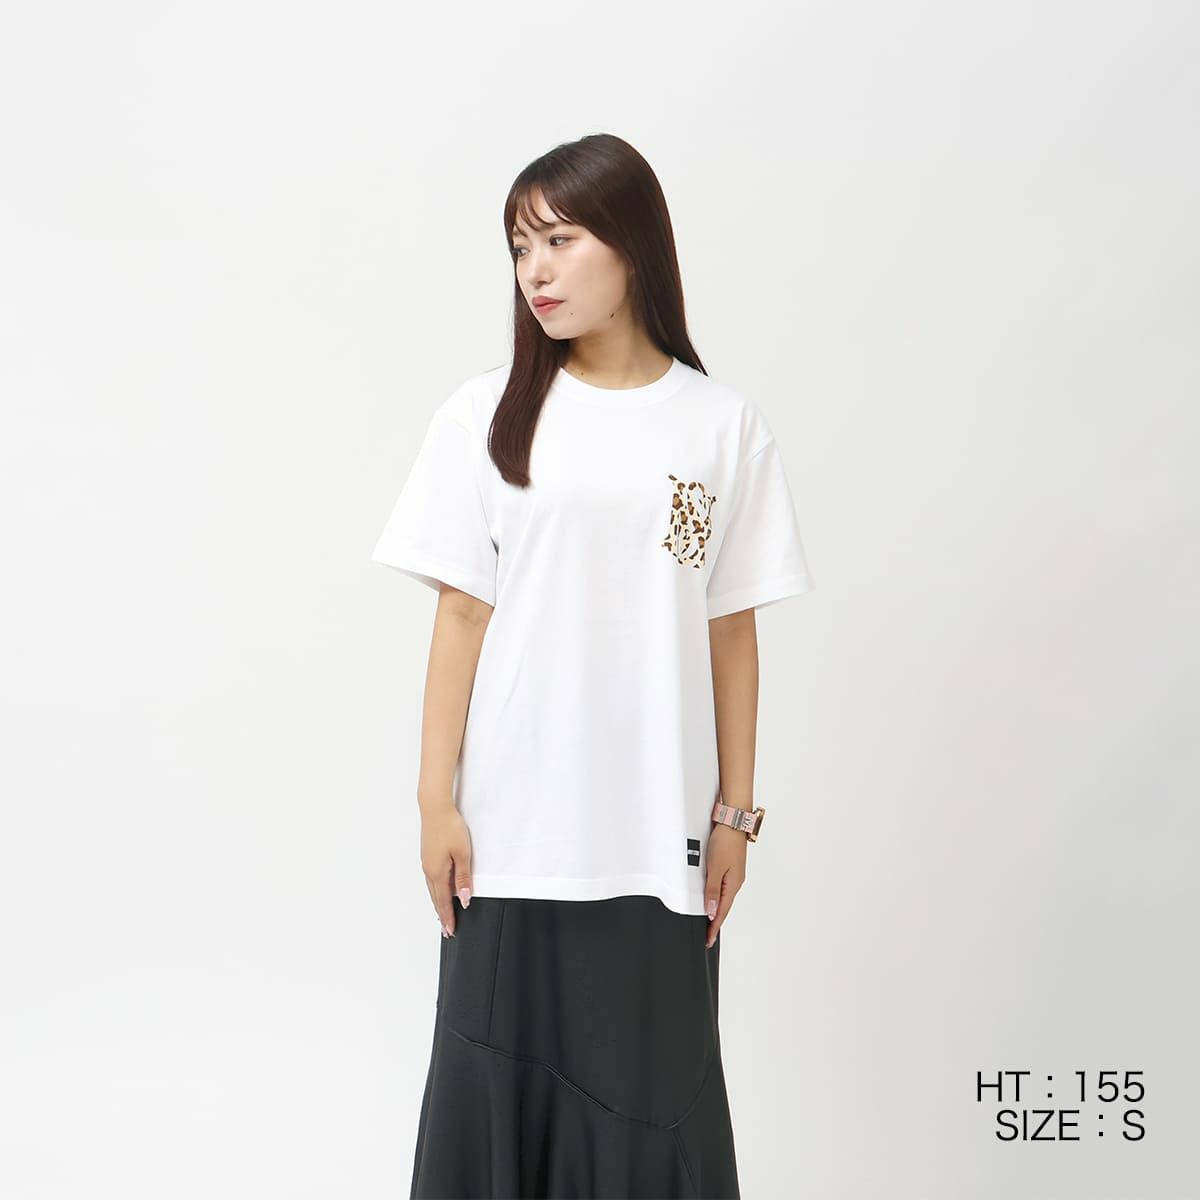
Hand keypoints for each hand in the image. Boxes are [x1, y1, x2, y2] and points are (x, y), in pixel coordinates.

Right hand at [420, 802, 473, 937]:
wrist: (435, 808)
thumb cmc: (449, 827)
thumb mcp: (463, 854)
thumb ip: (463, 878)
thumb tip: (464, 899)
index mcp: (437, 872)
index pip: (444, 901)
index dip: (448, 917)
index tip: (450, 931)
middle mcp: (429, 870)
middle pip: (436, 898)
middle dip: (442, 914)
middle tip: (446, 930)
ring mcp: (426, 862)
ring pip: (433, 889)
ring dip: (438, 903)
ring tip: (442, 915)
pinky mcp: (427, 855)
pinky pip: (431, 879)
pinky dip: (436, 890)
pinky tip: (439, 890)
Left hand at [703, 824, 747, 947]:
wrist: (733, 821)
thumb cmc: (725, 841)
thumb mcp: (715, 867)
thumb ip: (712, 890)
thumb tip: (711, 910)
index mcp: (733, 884)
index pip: (722, 911)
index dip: (714, 926)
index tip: (709, 939)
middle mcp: (735, 881)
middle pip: (724, 906)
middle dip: (715, 921)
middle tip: (708, 935)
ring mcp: (734, 874)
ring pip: (724, 897)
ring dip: (717, 910)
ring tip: (709, 922)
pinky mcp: (730, 866)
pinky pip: (723, 887)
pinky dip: (718, 897)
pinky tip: (713, 899)